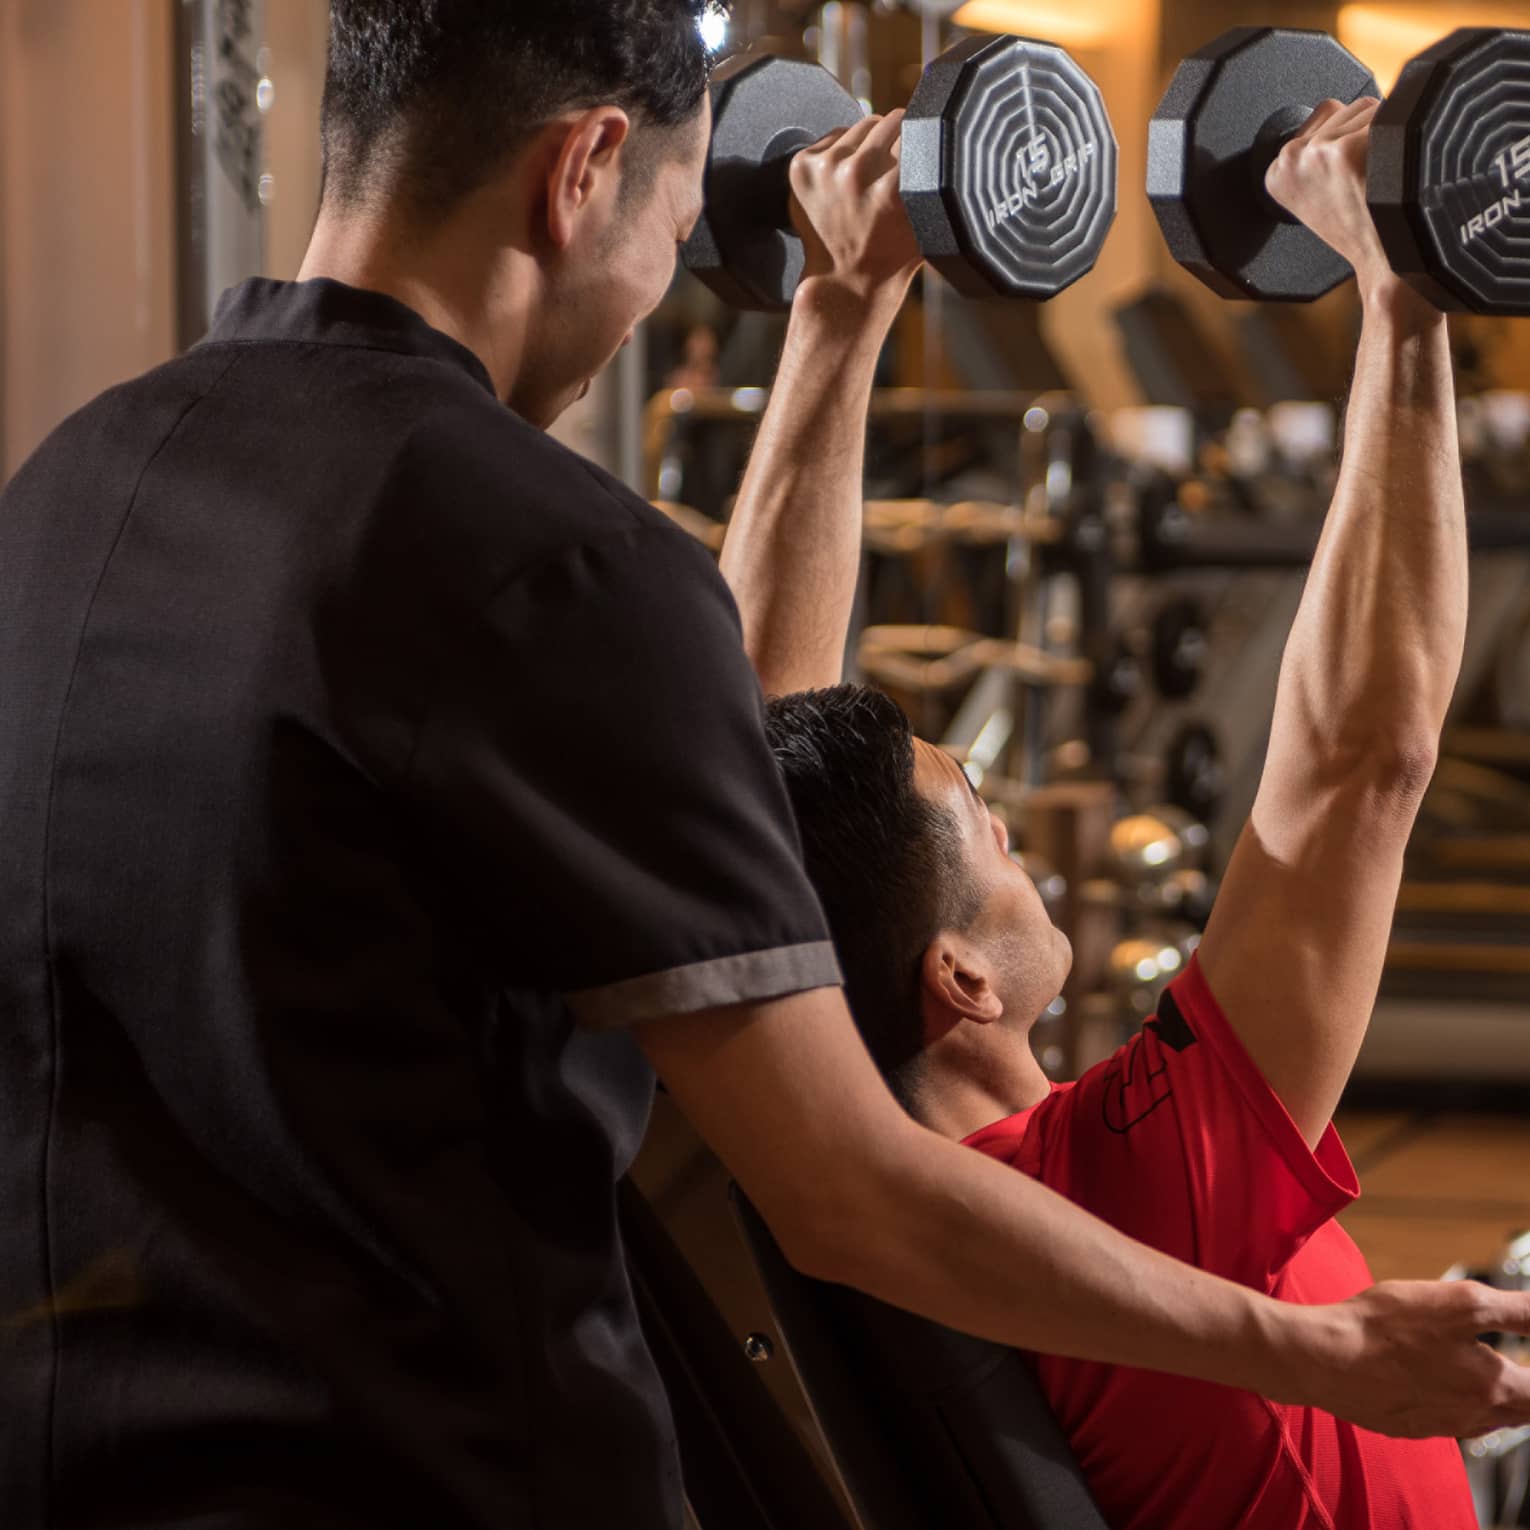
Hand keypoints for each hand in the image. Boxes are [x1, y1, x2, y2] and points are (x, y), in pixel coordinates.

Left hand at [788, 109, 923, 307]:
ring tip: (874, 174)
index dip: (923, 139)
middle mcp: (854, 174)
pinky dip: (845, 150)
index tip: (922, 149)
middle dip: (899, 137)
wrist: (845, 281)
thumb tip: (940, 134)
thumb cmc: (893, 256)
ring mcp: (824, 169)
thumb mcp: (926, 221)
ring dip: (871, 142)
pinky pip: (836, 136)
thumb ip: (932, 180)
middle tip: (898, 164)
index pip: (917, 131)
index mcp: (890, 191)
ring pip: (863, 125)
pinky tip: (849, 178)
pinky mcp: (802, 166)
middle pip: (890, 121)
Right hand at [1264, 97, 1434, 320]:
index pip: (1318, 118)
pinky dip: (1399, 135)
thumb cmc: (1362, 230)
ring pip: (1365, 108)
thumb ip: (1316, 154)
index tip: (1346, 175)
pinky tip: (1393, 169)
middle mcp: (1291, 160)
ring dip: (1381, 133)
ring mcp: (1319, 153)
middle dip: (1361, 133)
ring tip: (1380, 175)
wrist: (1386, 260)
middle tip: (1366, 178)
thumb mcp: (1319, 195)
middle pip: (1341, 109)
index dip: (1343, 140)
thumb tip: (1339, 129)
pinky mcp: (1349, 149)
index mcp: (1276, 174)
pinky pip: (1387, 114)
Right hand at [1293, 1279, 1529, 1437]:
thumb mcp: (1461, 1303)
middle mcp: (1473, 1415)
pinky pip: (1448, 1421)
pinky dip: (1459, 1405)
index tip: (1528, 1347)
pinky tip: (1443, 1385)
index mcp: (1494, 1387)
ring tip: (1493, 1377)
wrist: (1325, 1359)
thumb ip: (1518, 1311)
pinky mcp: (1407, 1424)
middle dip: (1527, 1388)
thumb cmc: (1386, 1328)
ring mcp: (1438, 1424)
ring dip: (1498, 1400)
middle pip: (1521, 1411)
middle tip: (1518, 1365)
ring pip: (1486, 1419)